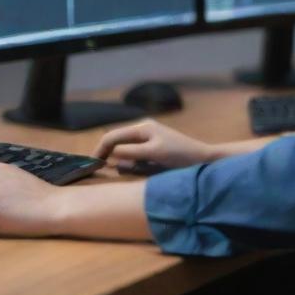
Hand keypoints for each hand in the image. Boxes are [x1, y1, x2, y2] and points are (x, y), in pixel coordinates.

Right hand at [94, 118, 213, 169]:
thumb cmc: (179, 155)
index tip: (92, 164)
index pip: (113, 136)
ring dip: (116, 156)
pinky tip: (126, 166)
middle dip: (106, 152)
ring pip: (124, 146)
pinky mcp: (152, 146)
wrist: (202, 158)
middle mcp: (143, 129)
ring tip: (108, 166)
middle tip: (97, 167)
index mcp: (142, 127)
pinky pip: (133, 151)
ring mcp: (148, 137)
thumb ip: (131, 153)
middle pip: (116, 139)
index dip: (100, 148)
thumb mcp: (153, 154)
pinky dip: (126, 159)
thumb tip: (111, 154)